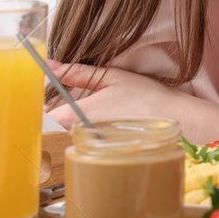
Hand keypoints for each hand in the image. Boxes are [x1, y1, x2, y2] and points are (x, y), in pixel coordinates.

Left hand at [47, 62, 218, 143]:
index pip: (42, 112)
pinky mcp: (102, 153)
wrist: (176, 121)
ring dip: (76, 118)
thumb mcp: (111, 77)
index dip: (42, 100)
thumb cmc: (146, 97)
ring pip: (70, 131)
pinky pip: (86, 140)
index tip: (47, 90)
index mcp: (75, 114)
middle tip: (79, 95)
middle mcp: (78, 135)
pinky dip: (90, 129)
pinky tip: (110, 120)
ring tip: (100, 106)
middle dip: (60, 109)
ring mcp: (90, 147)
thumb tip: (50, 64)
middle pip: (53, 123)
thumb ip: (77, 72)